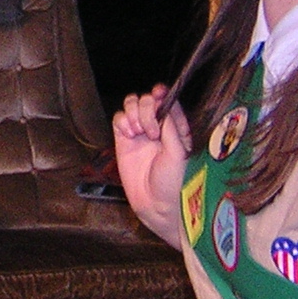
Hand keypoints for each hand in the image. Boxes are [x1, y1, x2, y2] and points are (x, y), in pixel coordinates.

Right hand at [111, 85, 191, 246]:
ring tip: (138, 132)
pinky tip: (129, 135)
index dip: (161, 94)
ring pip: (132, 105)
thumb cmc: (174, 182)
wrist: (156, 204)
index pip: (167, 100)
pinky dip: (122, 122)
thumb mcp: (178, 153)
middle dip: (147, 109)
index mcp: (175, 127)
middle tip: (151, 131)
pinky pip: (119, 120)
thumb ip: (171, 127)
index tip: (159, 94)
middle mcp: (157, 127)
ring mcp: (140, 133)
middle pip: (147, 100)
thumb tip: (162, 105)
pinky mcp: (123, 141)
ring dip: (134, 113)